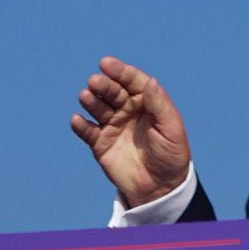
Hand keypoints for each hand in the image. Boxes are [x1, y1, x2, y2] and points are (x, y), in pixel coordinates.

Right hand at [72, 56, 194, 207]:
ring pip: (97, 107)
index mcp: (147, 102)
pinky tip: (77, 120)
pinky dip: (80, 125)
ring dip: (90, 101)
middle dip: (103, 85)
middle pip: (112, 91)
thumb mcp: (171, 129)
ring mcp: (112, 125)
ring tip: (86, 96)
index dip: (120, 71)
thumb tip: (150, 81)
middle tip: (95, 82)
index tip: (106, 63)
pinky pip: (87, 131)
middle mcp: (127, 110)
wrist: (160, 187)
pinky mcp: (99, 142)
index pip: (132, 81)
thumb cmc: (171, 154)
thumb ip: (159, 105)